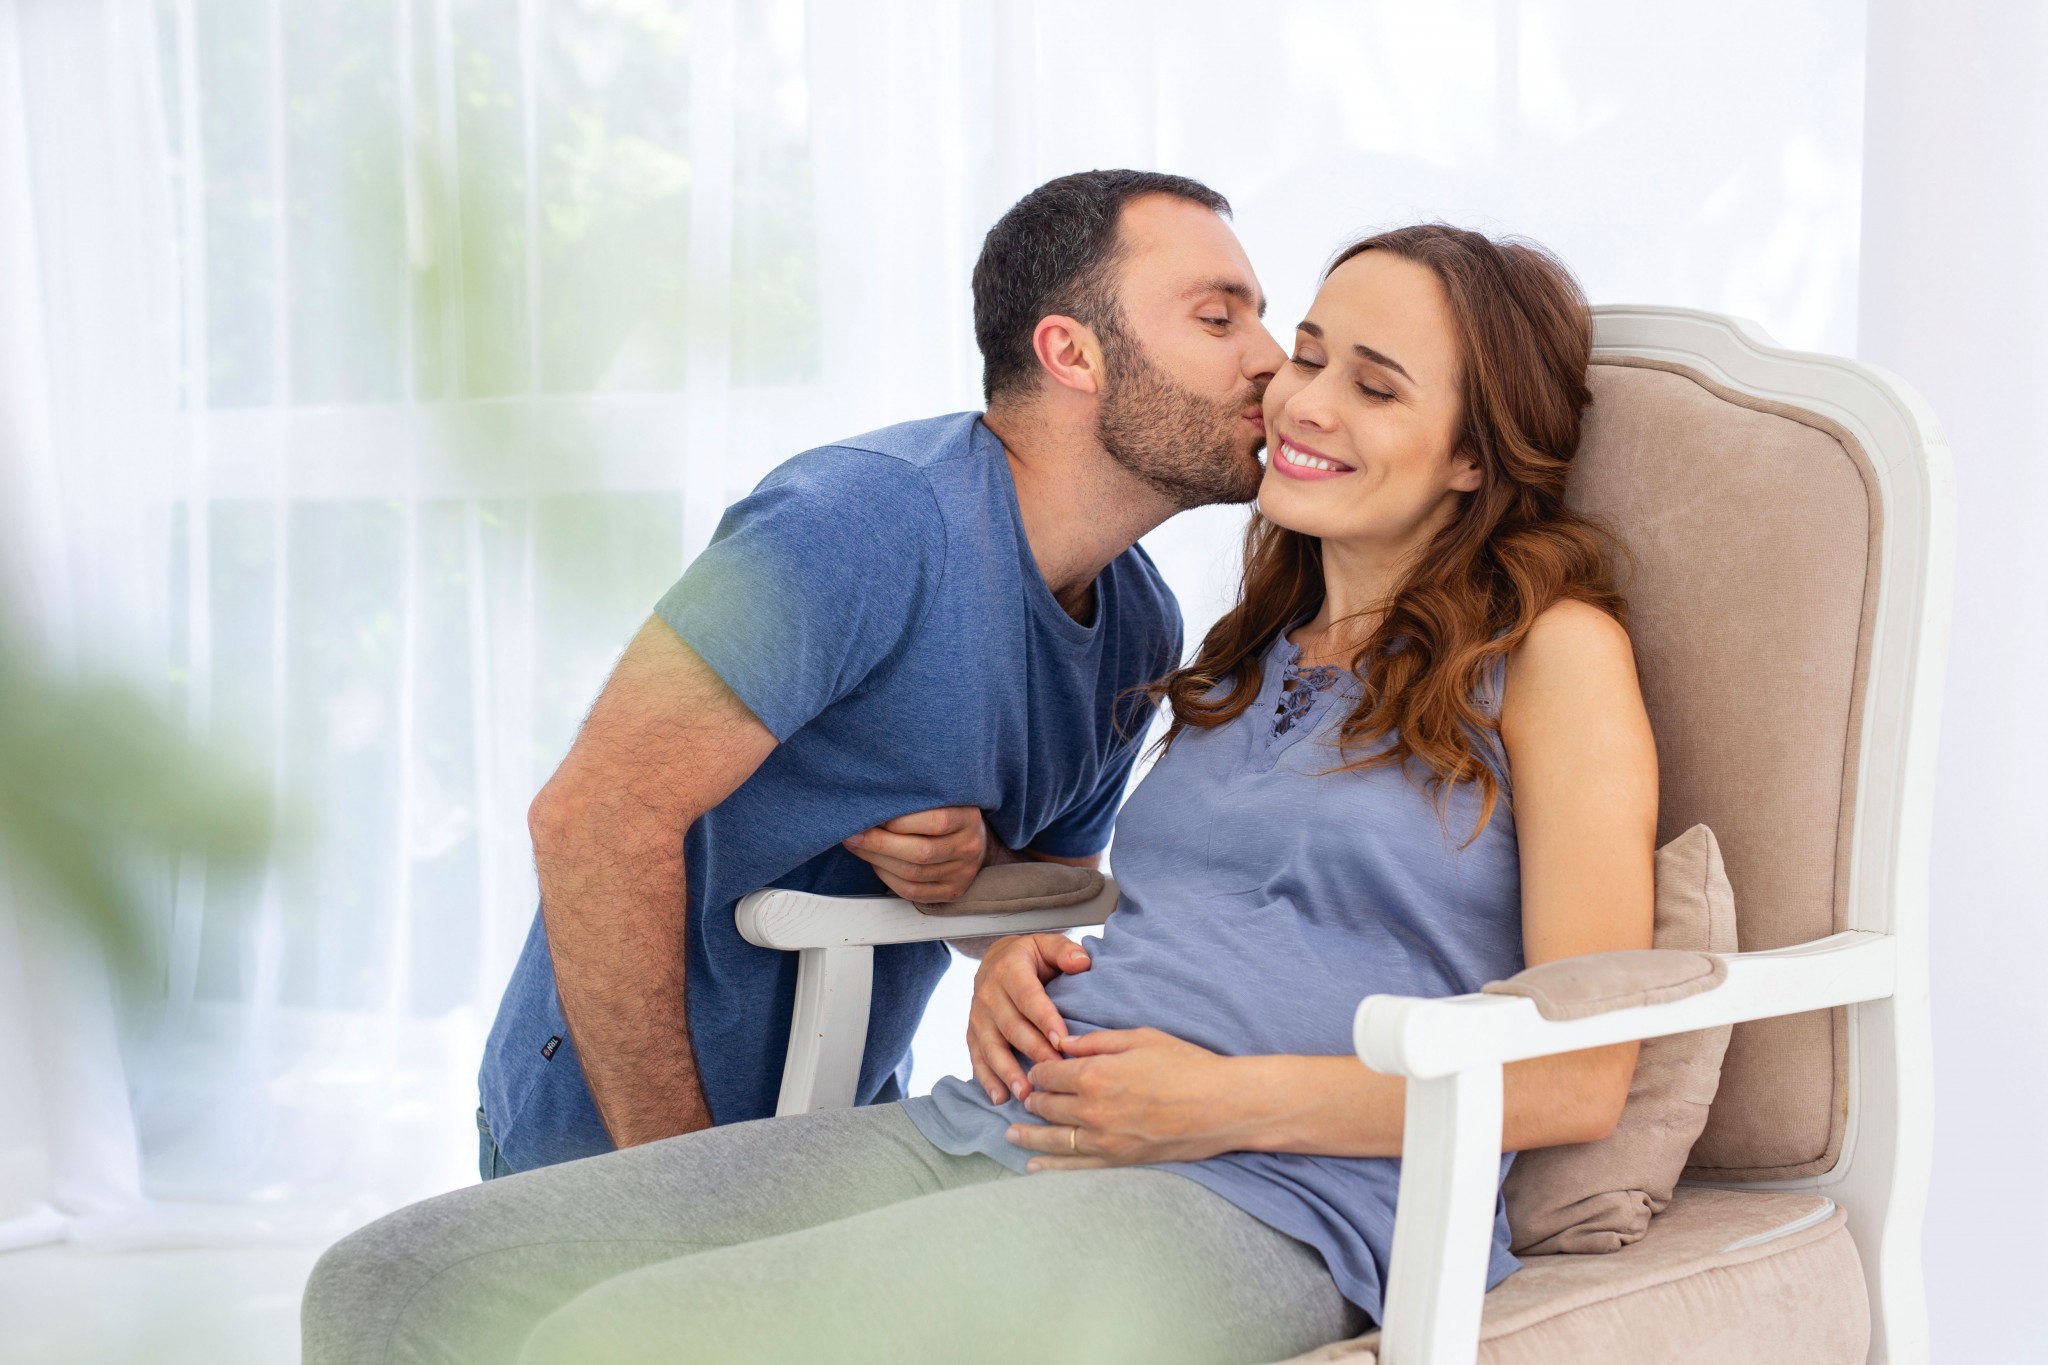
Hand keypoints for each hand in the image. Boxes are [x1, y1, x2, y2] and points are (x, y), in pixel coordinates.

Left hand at [842, 806, 987, 901]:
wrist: (972, 839)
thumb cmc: (946, 813)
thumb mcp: (939, 799)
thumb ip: (913, 801)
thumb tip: (870, 805)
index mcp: (968, 818)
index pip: (935, 821)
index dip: (899, 820)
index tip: (871, 813)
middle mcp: (969, 847)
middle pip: (920, 852)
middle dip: (880, 843)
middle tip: (854, 833)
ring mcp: (962, 873)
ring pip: (913, 874)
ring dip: (878, 860)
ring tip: (859, 846)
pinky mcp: (951, 891)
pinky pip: (913, 891)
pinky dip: (888, 878)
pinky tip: (875, 864)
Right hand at [966, 932, 1092, 1103]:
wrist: (995, 958)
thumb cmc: (1030, 956)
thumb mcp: (1046, 944)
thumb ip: (1064, 950)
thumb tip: (1082, 961)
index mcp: (1009, 969)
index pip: (1028, 997)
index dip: (1045, 1019)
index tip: (1062, 1041)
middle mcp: (988, 993)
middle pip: (1012, 1027)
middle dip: (1034, 1051)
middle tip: (1054, 1073)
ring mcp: (978, 1016)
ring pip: (992, 1047)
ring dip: (1008, 1072)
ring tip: (1026, 1093)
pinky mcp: (973, 1033)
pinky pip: (977, 1058)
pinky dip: (987, 1079)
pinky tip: (1001, 1098)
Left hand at [1004, 1028, 1241, 1170]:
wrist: (1221, 1105)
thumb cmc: (1186, 1065)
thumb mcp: (1140, 1038)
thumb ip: (1096, 1042)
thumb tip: (1062, 1043)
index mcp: (1094, 1076)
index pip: (1049, 1074)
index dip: (1040, 1070)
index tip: (1038, 1070)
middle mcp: (1091, 1111)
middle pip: (1047, 1106)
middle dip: (1034, 1100)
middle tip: (1026, 1098)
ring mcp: (1103, 1140)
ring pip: (1053, 1139)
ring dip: (1028, 1136)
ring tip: (1010, 1135)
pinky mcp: (1118, 1161)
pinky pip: (1075, 1167)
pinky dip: (1051, 1167)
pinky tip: (1034, 1166)